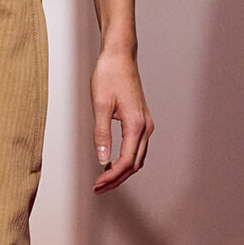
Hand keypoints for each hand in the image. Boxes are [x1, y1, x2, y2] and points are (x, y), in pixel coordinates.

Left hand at [91, 51, 152, 191]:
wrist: (120, 57)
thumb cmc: (109, 76)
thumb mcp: (100, 106)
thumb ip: (101, 134)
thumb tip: (102, 159)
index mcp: (136, 125)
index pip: (126, 161)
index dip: (112, 177)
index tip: (97, 184)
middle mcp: (145, 127)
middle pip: (135, 164)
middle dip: (117, 179)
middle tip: (98, 187)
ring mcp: (146, 124)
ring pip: (138, 157)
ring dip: (122, 171)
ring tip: (103, 179)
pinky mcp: (142, 120)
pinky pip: (137, 148)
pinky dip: (126, 160)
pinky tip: (112, 163)